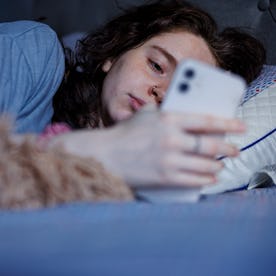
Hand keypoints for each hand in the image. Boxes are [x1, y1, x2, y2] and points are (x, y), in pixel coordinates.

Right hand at [49, 106, 244, 187]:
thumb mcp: (146, 113)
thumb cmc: (126, 133)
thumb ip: (166, 110)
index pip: (206, 121)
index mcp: (168, 120)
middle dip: (228, 149)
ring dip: (218, 165)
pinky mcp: (165, 178)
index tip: (241, 127)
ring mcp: (169, 160)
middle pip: (210, 146)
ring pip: (205, 165)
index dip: (228, 124)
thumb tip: (185, 111)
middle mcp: (172, 140)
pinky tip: (211, 177)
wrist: (106, 155)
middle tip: (235, 150)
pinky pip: (193, 180)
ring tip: (222, 164)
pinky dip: (206, 179)